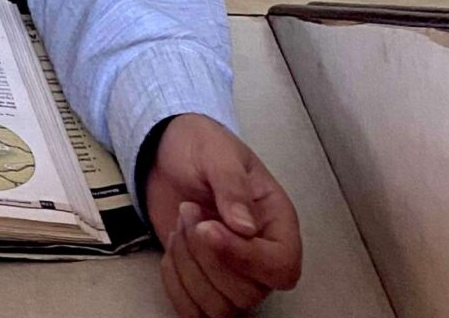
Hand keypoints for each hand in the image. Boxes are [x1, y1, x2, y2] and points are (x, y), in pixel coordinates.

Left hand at [145, 114, 302, 313]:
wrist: (166, 153)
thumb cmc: (200, 146)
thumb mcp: (217, 152)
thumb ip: (232, 185)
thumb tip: (246, 228)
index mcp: (276, 222)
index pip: (282, 267)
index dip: (247, 259)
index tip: (210, 229)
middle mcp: (260, 256)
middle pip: (247, 293)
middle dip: (206, 254)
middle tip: (189, 211)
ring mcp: (233, 275)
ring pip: (219, 307)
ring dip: (188, 266)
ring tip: (183, 225)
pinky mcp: (204, 284)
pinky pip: (193, 311)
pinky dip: (174, 282)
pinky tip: (173, 248)